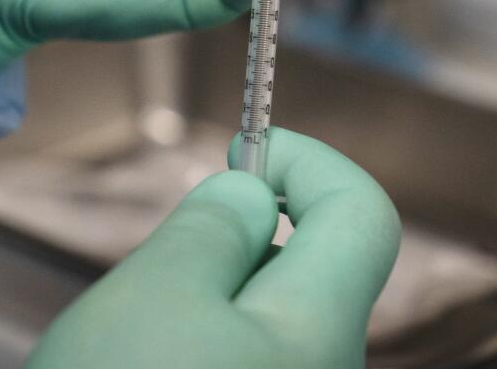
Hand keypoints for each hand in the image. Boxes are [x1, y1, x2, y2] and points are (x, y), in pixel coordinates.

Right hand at [27, 129, 400, 368]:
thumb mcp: (152, 295)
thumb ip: (213, 228)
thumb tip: (251, 192)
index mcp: (318, 333)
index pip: (363, 213)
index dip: (307, 160)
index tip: (242, 148)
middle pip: (309, 270)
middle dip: (239, 239)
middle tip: (163, 259)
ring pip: (265, 324)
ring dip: (207, 299)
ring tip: (133, 336)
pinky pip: (241, 367)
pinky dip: (196, 346)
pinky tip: (140, 366)